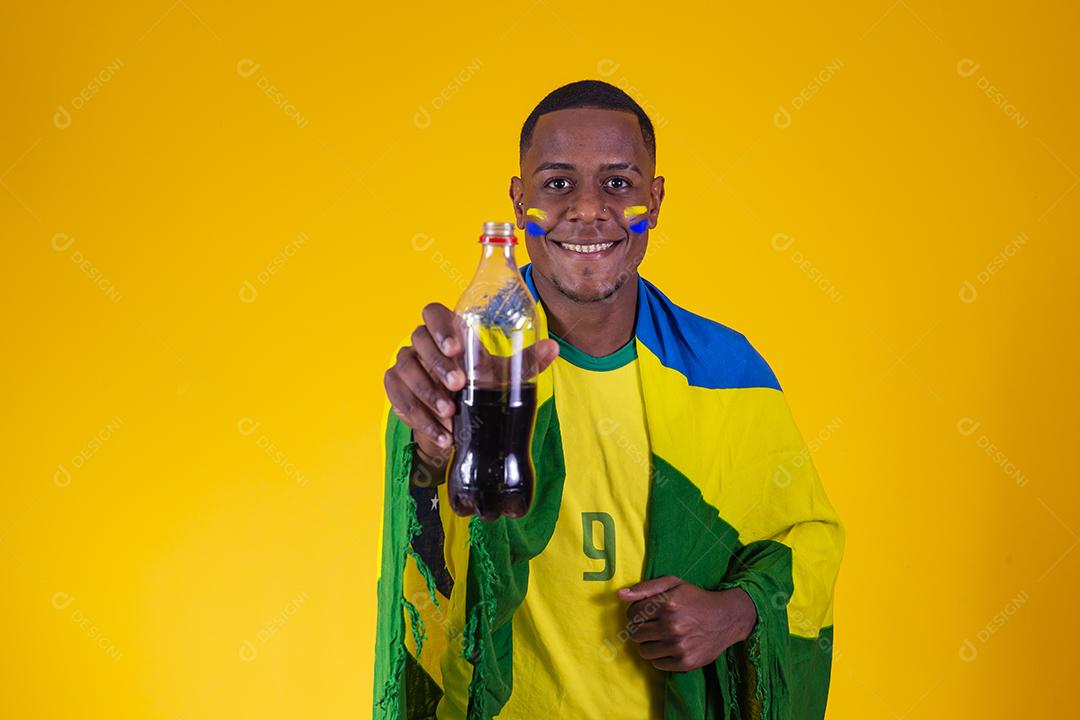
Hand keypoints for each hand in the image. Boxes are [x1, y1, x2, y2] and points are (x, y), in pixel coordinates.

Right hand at [383, 302, 558, 468]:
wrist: (455, 422)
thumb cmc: (478, 388)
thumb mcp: (501, 375)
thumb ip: (524, 362)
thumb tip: (552, 347)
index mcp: (446, 331)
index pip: (433, 312)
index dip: (441, 327)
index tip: (456, 348)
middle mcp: (421, 343)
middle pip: (418, 340)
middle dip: (438, 364)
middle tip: (459, 386)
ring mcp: (405, 365)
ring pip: (406, 370)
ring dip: (427, 393)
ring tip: (450, 414)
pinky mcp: (394, 388)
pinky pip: (398, 398)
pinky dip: (419, 417)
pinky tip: (441, 431)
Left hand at [617, 575, 756, 671]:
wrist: (726, 618)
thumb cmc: (696, 599)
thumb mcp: (673, 584)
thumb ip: (645, 588)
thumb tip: (619, 595)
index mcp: (667, 604)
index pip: (632, 614)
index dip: (636, 613)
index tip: (646, 613)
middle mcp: (672, 626)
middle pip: (635, 634)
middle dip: (640, 628)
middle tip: (653, 625)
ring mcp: (679, 646)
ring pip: (644, 651)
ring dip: (649, 643)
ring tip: (662, 636)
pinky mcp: (685, 663)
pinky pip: (657, 664)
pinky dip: (660, 656)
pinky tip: (671, 646)